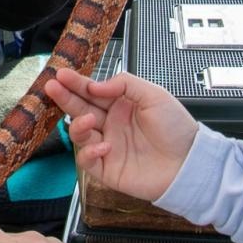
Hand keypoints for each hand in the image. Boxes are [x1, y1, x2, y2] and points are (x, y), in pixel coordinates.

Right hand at [45, 68, 195, 201]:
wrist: (189, 164)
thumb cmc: (177, 129)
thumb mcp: (154, 95)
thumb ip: (124, 84)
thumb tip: (96, 86)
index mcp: (121, 105)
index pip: (92, 92)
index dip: (76, 83)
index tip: (62, 74)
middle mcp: (111, 124)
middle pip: (80, 108)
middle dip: (65, 97)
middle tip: (52, 87)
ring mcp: (107, 145)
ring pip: (79, 133)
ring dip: (78, 125)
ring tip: (88, 119)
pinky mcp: (107, 168)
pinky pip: (87, 159)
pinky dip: (89, 152)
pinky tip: (103, 146)